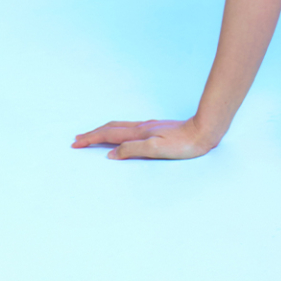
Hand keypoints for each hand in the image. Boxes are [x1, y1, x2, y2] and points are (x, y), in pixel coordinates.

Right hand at [71, 117, 216, 159]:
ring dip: (104, 131)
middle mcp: (142, 127)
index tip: (76, 144)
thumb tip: (111, 154)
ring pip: (120, 127)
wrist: (204, 131)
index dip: (91, 139)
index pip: (109, 135)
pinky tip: (121, 135)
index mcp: (139, 133)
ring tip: (94, 135)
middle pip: (111, 128)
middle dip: (93, 134)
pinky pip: (129, 128)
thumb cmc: (184, 144)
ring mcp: (149, 127)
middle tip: (77, 139)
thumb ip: (133, 150)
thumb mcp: (157, 150)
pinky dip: (117, 131)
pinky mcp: (157, 128)